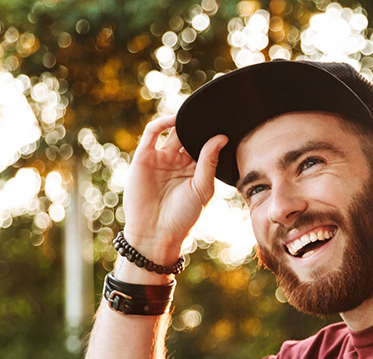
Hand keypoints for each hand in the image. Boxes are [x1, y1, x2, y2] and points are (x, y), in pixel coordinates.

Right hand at [122, 114, 227, 261]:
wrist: (156, 233)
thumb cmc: (183, 217)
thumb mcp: (202, 189)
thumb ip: (209, 162)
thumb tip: (221, 137)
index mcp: (194, 170)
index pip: (204, 145)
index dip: (213, 134)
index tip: (227, 122)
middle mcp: (177, 162)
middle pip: (189, 135)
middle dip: (199, 124)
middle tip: (213, 111)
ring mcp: (160, 158)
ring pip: (173, 131)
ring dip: (183, 121)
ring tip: (196, 112)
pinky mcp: (144, 157)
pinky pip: (152, 132)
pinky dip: (163, 123)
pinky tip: (176, 120)